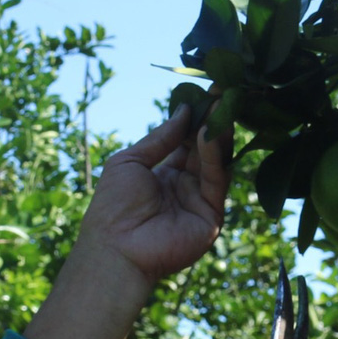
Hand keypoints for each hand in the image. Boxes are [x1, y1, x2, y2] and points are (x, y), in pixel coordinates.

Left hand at [76, 108, 230, 289]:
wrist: (115, 246)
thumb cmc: (113, 205)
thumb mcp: (131, 161)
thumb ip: (160, 138)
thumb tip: (184, 109)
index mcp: (164, 174)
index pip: (186, 141)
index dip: (196, 117)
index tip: (207, 92)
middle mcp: (185, 186)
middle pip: (204, 149)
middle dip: (213, 120)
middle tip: (224, 91)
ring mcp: (200, 201)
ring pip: (215, 162)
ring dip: (218, 132)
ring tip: (221, 105)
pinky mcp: (212, 216)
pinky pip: (216, 180)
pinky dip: (214, 155)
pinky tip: (209, 132)